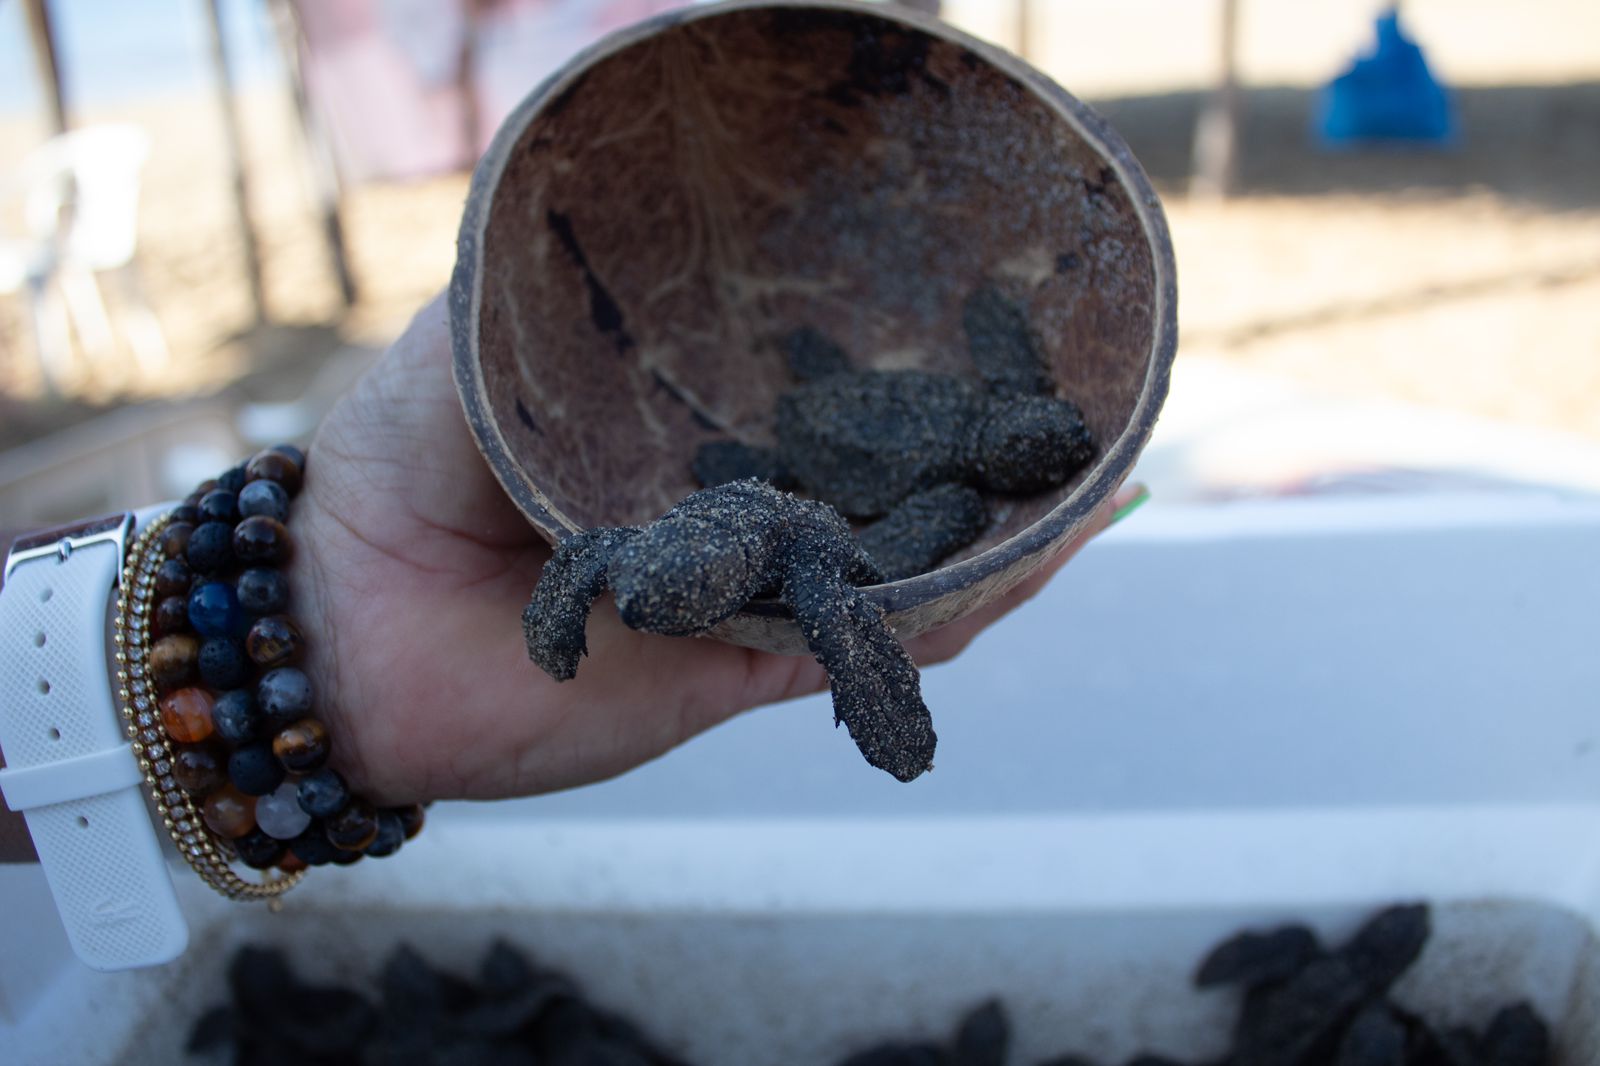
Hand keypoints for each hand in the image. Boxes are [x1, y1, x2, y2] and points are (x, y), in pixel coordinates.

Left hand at [291, 295, 1133, 804]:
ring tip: (1089, 465)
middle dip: (976, 439)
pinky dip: (958, 609)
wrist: (346, 632)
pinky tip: (1032, 551)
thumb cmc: (397, 464)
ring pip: (904, 564)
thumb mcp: (473, 335)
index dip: (901, 350)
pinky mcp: (743, 671)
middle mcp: (733, 506)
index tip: (983, 299)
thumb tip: (645, 188)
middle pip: (879, 474)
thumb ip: (555, 281)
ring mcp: (747, 592)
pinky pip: (869, 643)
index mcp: (682, 427)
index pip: (816, 384)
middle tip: (1067, 385)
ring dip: (999, 523)